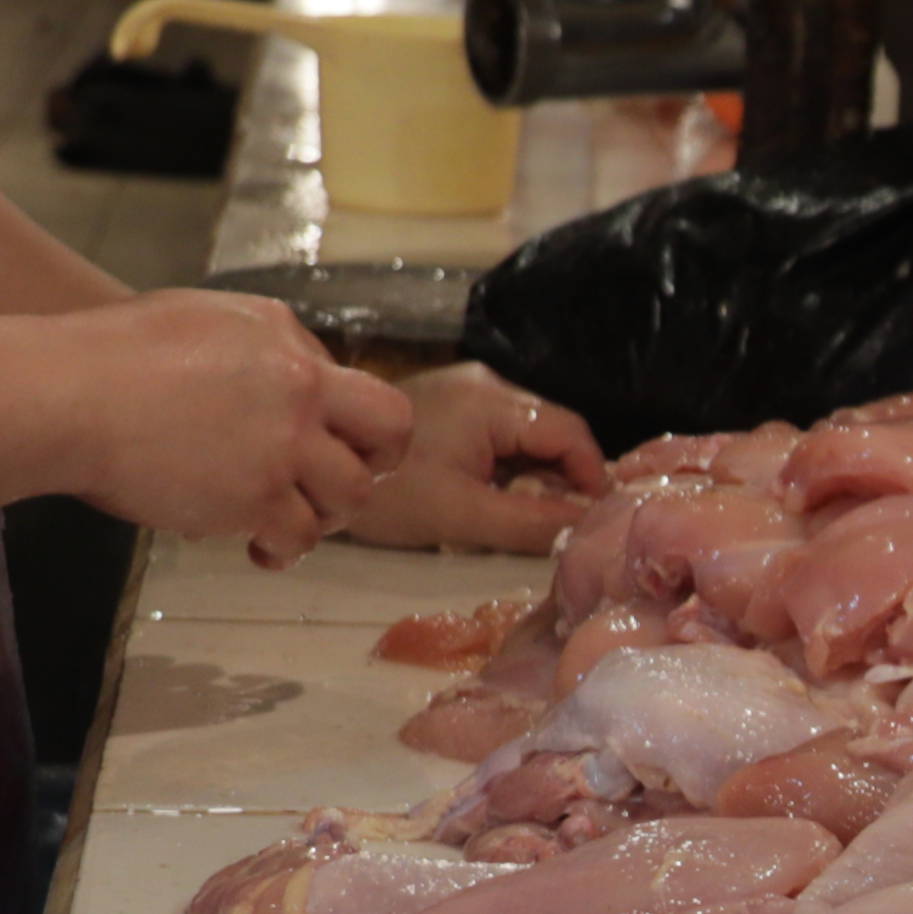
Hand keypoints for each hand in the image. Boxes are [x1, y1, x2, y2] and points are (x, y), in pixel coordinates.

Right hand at [52, 290, 413, 569]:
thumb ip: (252, 349)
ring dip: (326, 513)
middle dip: (376, 462)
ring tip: (289, 521)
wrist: (67, 395)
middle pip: (390, 429)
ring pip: (351, 494)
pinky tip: (261, 550)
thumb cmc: (106, 356)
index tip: (324, 441)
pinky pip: (299, 536)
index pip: (353, 379)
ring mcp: (282, 444)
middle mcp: (298, 386)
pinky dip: (284, 550)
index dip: (348, 418)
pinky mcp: (255, 496)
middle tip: (339, 483)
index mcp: (282, 336)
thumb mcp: (196, 319)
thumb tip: (273, 391)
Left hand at [344, 363, 612, 554]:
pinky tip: (495, 497)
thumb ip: (530, 523)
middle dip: (563, 478)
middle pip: (554, 431)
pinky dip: (511, 468)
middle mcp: (489, 385)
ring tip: (525, 515)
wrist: (322, 466)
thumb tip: (586, 528)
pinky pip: (504, 435)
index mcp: (492, 403)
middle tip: (557, 524)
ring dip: (537, 475)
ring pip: (531, 436)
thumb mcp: (462, 517)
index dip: (590, 477)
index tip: (590, 520)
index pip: (571, 433)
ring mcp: (470, 391)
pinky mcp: (455, 404)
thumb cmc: (390, 493)